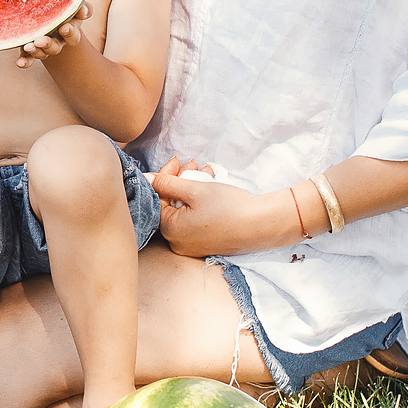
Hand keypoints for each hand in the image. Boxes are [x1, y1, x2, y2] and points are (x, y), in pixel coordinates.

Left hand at [14, 4, 94, 68]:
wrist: (48, 11)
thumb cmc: (63, 7)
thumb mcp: (74, 6)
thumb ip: (83, 7)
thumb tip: (82, 11)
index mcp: (69, 31)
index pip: (73, 36)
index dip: (70, 33)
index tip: (64, 28)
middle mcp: (56, 42)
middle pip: (55, 48)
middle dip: (48, 45)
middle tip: (40, 41)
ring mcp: (42, 46)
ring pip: (41, 53)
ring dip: (35, 51)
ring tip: (29, 46)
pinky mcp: (29, 48)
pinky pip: (28, 57)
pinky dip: (25, 61)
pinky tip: (20, 63)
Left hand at [149, 158, 283, 257]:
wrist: (261, 225)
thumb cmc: (228, 207)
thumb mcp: (194, 190)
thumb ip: (167, 183)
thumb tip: (146, 179)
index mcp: (170, 230)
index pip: (157, 198)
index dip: (164, 176)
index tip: (176, 162)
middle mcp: (177, 242)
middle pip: (170, 204)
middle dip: (180, 180)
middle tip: (192, 165)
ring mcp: (192, 245)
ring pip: (184, 210)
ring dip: (191, 187)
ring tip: (206, 172)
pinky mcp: (206, 243)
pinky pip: (195, 219)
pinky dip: (199, 202)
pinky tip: (211, 186)